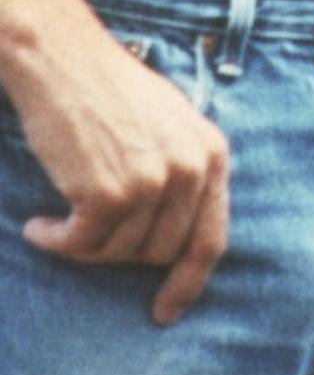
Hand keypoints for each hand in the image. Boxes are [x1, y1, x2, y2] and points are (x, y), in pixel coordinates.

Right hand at [13, 19, 229, 324]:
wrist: (65, 62)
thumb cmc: (111, 94)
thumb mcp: (170, 128)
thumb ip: (184, 175)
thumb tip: (175, 240)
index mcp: (213, 154)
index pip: (211, 238)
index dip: (189, 282)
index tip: (166, 312)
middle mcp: (192, 169)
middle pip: (158, 253)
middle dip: (119, 255)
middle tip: (86, 235)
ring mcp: (153, 182)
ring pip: (116, 253)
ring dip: (82, 246)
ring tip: (59, 219)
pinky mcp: (108, 192)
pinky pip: (80, 245)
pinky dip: (55, 242)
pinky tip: (38, 226)